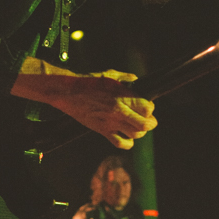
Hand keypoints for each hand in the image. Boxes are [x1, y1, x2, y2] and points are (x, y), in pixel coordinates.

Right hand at [11, 61, 156, 149]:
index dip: (150, 108)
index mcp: (122, 95)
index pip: (147, 108)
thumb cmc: (89, 81)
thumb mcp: (109, 75)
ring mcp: (110, 122)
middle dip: (150, 123)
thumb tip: (136, 80)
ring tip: (137, 128)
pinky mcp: (102, 130)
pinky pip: (120, 143)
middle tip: (149, 121)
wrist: (68, 92)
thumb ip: (125, 78)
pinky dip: (127, 144)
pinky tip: (127, 138)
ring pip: (135, 135)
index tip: (147, 107)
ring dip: (140, 132)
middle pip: (144, 124)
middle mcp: (118, 110)